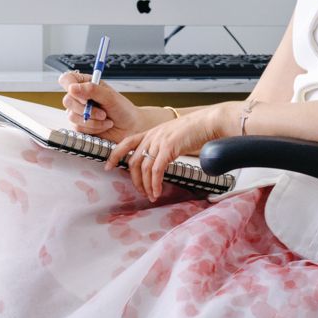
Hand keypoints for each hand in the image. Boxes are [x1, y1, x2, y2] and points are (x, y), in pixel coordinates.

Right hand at [58, 70, 154, 140]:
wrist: (131, 128)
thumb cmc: (123, 110)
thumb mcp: (110, 97)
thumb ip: (92, 90)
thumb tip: (72, 88)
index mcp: (85, 84)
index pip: (67, 79)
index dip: (70, 86)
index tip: (84, 97)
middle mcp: (79, 97)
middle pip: (67, 100)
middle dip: (86, 109)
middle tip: (103, 112)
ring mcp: (78, 112)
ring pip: (72, 116)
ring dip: (92, 120)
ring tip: (106, 119)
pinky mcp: (79, 126)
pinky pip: (78, 128)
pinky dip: (93, 128)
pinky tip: (104, 126)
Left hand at [106, 102, 238, 200]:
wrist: (209, 122)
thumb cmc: (196, 130)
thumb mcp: (173, 136)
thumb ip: (163, 146)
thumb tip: (159, 163)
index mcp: (151, 132)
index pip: (126, 142)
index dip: (115, 155)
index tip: (108, 166)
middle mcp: (152, 136)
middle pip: (133, 161)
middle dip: (135, 180)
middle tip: (141, 191)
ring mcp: (159, 141)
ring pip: (144, 168)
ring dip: (146, 185)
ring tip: (151, 195)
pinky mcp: (168, 148)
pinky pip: (156, 170)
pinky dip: (155, 183)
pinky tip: (157, 191)